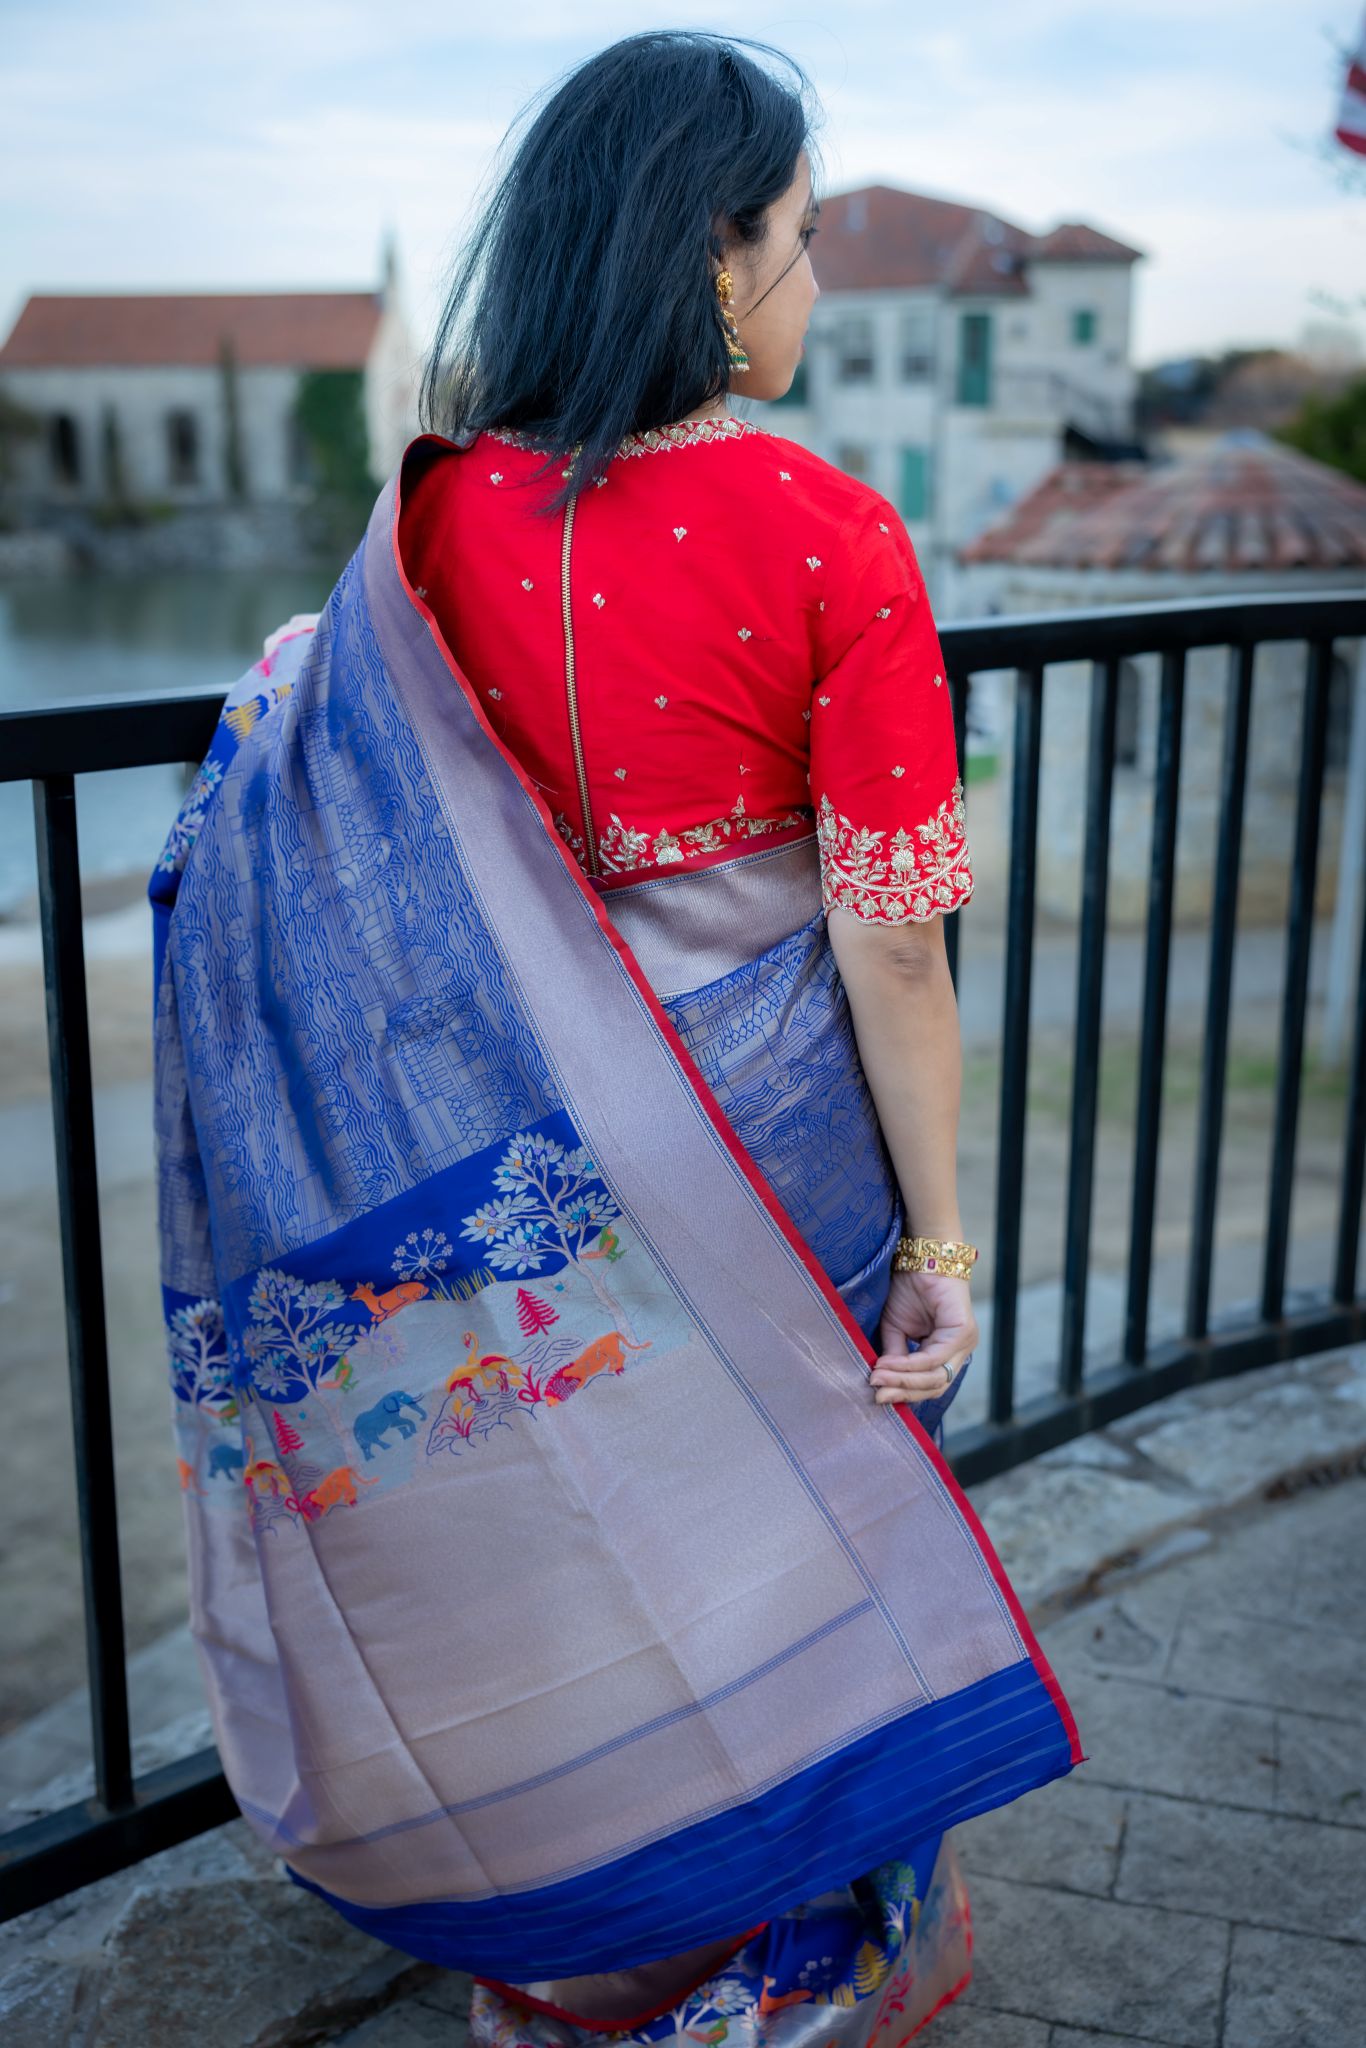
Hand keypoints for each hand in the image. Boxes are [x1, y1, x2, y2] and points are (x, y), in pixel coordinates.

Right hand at [870, 1269, 977, 1404]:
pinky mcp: (963, 1331)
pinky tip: (888, 1364)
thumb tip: (883, 1384)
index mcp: (948, 1352)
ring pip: (935, 1376)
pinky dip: (909, 1364)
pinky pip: (935, 1357)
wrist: (920, 1256)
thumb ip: (896, 1356)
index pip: (930, 1385)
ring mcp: (965, 1342)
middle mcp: (961, 1350)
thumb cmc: (910, 1287)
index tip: (876, 1396)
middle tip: (876, 1393)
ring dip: (903, 1380)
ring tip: (877, 1377)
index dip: (904, 1393)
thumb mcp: (896, 1329)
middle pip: (935, 1386)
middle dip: (903, 1391)